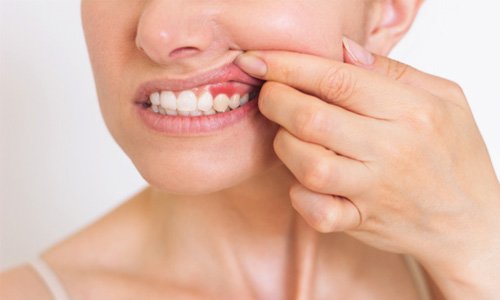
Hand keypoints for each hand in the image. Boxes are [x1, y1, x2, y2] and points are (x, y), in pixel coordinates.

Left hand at [235, 38, 499, 297]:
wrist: (471, 221)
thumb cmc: (455, 155)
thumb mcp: (443, 98)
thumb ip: (392, 71)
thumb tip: (342, 51)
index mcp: (411, 111)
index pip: (338, 79)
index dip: (289, 66)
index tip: (260, 61)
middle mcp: (390, 150)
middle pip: (313, 119)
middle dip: (275, 100)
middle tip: (269, 94)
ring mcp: (374, 189)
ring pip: (309, 164)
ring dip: (284, 145)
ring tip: (289, 136)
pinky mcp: (361, 221)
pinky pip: (318, 212)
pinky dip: (299, 196)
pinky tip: (302, 182)